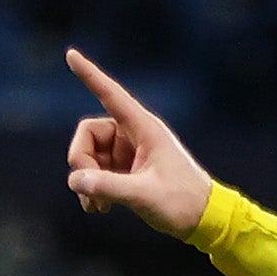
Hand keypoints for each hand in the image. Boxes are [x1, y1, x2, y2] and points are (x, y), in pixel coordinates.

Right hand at [62, 48, 216, 236]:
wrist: (205, 220)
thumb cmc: (183, 202)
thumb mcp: (143, 195)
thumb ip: (108, 187)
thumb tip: (75, 180)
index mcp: (144, 128)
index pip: (110, 95)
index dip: (90, 75)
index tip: (71, 54)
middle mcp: (134, 134)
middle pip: (89, 134)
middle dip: (82, 161)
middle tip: (89, 191)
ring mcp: (129, 152)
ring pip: (90, 155)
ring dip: (87, 180)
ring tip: (94, 207)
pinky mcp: (127, 169)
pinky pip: (98, 170)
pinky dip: (94, 188)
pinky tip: (98, 208)